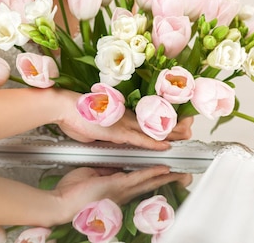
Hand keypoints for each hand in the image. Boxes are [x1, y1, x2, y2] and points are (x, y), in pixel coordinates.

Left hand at [52, 165, 191, 222]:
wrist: (61, 203)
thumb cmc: (71, 192)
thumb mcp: (92, 175)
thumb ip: (105, 170)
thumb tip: (112, 163)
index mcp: (116, 187)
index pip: (139, 181)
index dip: (154, 176)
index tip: (167, 172)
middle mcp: (121, 191)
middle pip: (150, 184)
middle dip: (168, 180)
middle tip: (185, 176)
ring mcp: (120, 190)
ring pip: (148, 181)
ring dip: (166, 177)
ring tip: (181, 174)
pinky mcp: (116, 186)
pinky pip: (137, 178)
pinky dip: (151, 173)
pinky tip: (162, 170)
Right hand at [57, 91, 193, 149]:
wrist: (63, 106)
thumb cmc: (74, 114)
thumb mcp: (93, 126)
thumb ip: (104, 130)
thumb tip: (106, 133)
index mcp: (121, 114)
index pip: (148, 119)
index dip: (165, 121)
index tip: (178, 121)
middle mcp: (126, 117)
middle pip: (155, 121)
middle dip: (175, 124)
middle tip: (190, 126)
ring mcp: (122, 123)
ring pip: (152, 129)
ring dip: (171, 134)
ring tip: (187, 136)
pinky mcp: (116, 132)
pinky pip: (139, 139)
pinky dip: (153, 143)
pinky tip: (165, 147)